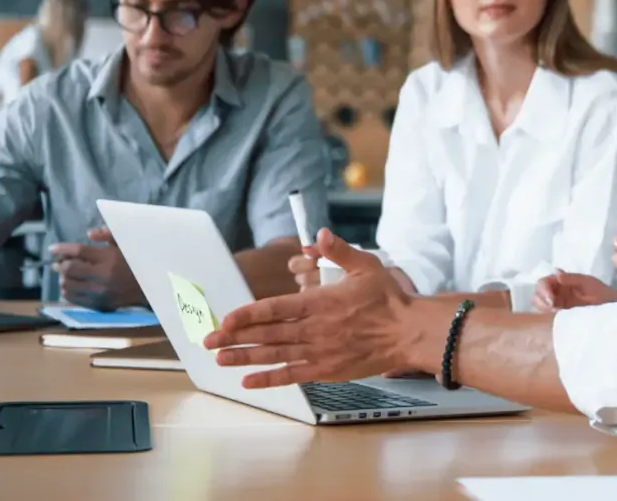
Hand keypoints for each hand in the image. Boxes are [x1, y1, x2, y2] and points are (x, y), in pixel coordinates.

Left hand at [49, 228, 143, 310]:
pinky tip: (71, 285)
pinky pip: (73, 298)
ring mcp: (99, 292)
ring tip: (66, 274)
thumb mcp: (126, 244)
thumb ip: (108, 235)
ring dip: (62, 278)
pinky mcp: (98, 304)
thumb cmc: (136, 262)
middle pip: (69, 269)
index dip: (62, 249)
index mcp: (110, 258)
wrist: (150, 288)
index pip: (79, 251)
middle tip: (59, 262)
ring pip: (67, 285)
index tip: (52, 248)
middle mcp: (103, 276)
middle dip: (60, 264)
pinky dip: (68, 290)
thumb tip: (89, 234)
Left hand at [205, 228, 415, 388]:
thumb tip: (320, 235)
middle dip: (235, 337)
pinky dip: (269, 379)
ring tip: (220, 359)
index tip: (225, 319)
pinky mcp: (327, 369)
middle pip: (267, 333)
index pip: (274, 308)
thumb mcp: (366, 265)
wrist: (409, 332)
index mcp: (320, 302)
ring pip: (275, 355)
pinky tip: (249, 381)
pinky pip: (292, 375)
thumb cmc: (388, 299)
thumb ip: (339, 251)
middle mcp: (315, 328)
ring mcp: (320, 351)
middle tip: (208, 341)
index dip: (247, 314)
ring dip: (245, 357)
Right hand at [533, 271, 616, 311]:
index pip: (544, 282)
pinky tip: (556, 317)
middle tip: (552, 307)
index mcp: (562, 281)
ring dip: (542, 307)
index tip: (551, 299)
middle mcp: (557, 291)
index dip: (543, 289)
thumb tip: (556, 275)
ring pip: (539, 304)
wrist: (613, 308)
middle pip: (538, 293)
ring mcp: (558, 304)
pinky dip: (547, 316)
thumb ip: (573, 278)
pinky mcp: (561, 315)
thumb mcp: (588, 283)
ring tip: (554, 312)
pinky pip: (547, 314)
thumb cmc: (602, 293)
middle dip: (540, 299)